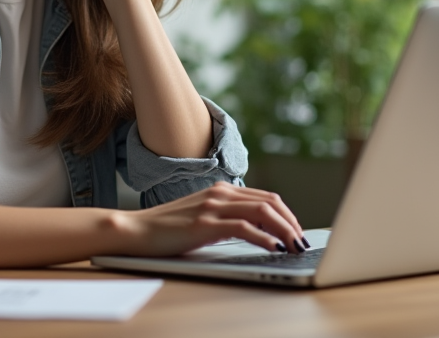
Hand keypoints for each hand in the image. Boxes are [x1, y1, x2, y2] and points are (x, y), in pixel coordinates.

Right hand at [114, 182, 307, 256]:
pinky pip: (244, 228)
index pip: (266, 198)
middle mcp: (220, 193)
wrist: (137, 230)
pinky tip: (274, 248)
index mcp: (222, 190)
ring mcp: (212, 207)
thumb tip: (256, 233)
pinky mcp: (205, 224)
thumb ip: (227, 219)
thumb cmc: (168, 228)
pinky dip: (264, 238)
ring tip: (294, 246)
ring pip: (262, 212)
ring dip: (284, 230)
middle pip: (270, 203)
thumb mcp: (203, 218)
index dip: (287, 215)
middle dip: (292, 223)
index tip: (297, 233)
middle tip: (302, 242)